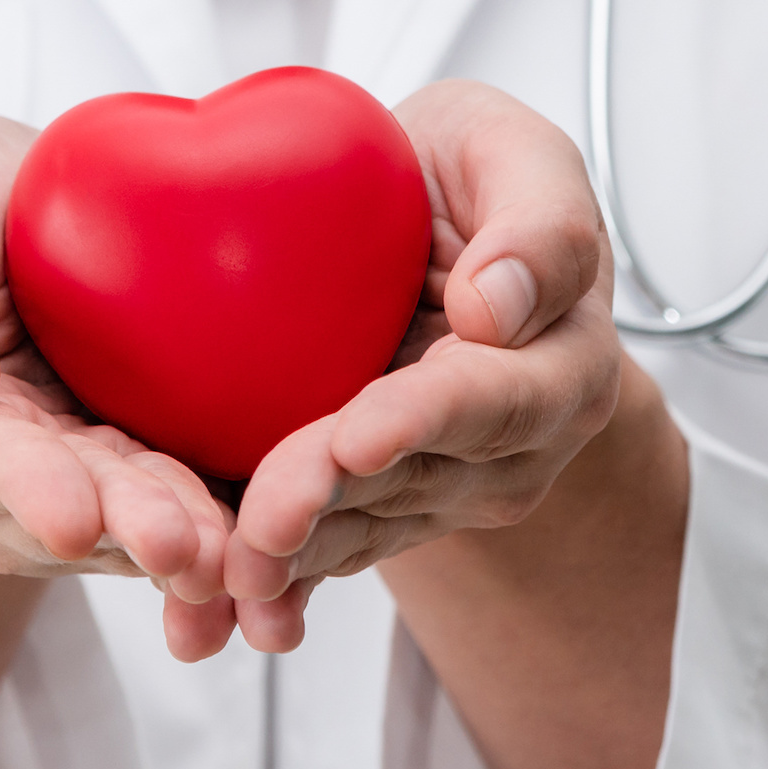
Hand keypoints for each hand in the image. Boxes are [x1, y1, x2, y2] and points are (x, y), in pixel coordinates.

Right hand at [0, 116, 243, 659]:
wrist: (27, 219)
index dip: (27, 489)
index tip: (72, 516)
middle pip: (71, 511)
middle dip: (129, 530)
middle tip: (182, 546)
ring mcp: (79, 495)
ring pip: (137, 530)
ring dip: (191, 547)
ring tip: (237, 555)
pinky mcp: (151, 484)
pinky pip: (194, 515)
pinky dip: (233, 536)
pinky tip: (277, 554)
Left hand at [223, 79, 626, 651]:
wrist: (428, 234)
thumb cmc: (476, 181)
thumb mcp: (517, 154)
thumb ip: (541, 225)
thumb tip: (501, 307)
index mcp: (558, 368)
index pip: (491, 398)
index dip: (422, 419)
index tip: (358, 433)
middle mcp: (505, 452)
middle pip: (410, 480)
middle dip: (330, 503)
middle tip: (260, 523)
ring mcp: (435, 491)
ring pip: (356, 529)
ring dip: (289, 560)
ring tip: (223, 578)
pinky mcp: (367, 509)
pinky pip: (316, 550)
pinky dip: (265, 580)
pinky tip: (209, 614)